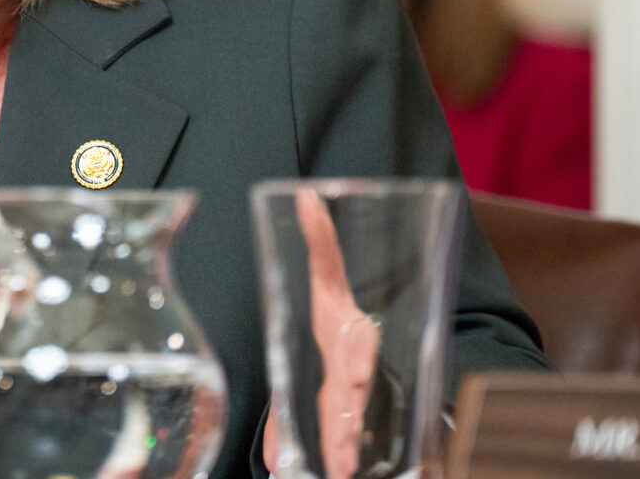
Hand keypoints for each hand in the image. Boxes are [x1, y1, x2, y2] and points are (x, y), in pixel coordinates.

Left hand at [261, 189, 380, 478]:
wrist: (348, 337)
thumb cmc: (333, 308)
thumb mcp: (326, 277)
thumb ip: (319, 242)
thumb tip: (307, 194)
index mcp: (349, 334)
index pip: (359, 345)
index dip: (360, 358)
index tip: (359, 374)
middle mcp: (351, 368)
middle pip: (353, 397)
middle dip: (350, 419)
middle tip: (343, 443)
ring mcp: (343, 397)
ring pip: (343, 425)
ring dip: (339, 446)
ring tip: (334, 470)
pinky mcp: (328, 418)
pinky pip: (323, 438)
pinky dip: (314, 454)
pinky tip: (285, 468)